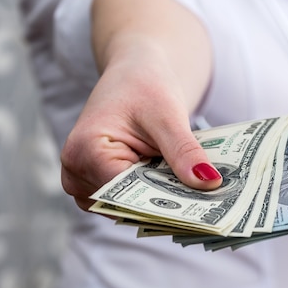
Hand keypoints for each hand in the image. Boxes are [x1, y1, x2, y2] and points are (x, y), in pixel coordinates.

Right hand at [60, 0, 222, 212]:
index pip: (124, 194)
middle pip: (126, 205)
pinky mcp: (100, 187)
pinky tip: (182, 192)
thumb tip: (209, 183)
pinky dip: (156, 199)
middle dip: (167, 206)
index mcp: (84, 151)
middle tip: (211, 209)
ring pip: (130, 209)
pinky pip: (131, 203)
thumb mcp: (168, 115)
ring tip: (199, 199)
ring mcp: (84, 184)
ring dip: (163, 205)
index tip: (202, 212)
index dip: (163, 204)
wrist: (135, 74)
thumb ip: (184, 151)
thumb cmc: (144, 85)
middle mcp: (76, 173)